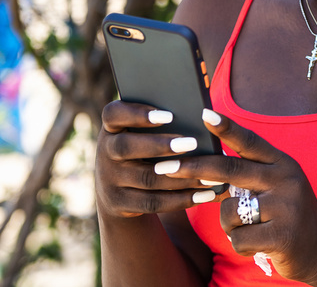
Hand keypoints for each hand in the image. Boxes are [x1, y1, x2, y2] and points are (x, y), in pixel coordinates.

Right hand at [95, 100, 215, 218]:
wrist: (118, 188)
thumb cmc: (143, 146)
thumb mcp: (141, 132)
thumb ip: (162, 121)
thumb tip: (204, 115)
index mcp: (111, 127)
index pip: (113, 114)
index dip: (137, 113)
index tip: (168, 115)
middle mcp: (105, 152)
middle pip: (126, 147)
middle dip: (160, 145)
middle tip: (192, 142)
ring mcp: (109, 180)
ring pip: (146, 178)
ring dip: (180, 177)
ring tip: (209, 174)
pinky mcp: (119, 204)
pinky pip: (152, 202)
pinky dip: (181, 199)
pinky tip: (204, 195)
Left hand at [163, 110, 316, 284]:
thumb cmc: (289, 215)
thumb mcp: (277, 186)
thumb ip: (251, 174)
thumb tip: (206, 165)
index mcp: (282, 163)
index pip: (250, 141)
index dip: (226, 128)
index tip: (203, 113)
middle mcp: (286, 179)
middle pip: (230, 170)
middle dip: (194, 168)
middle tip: (164, 167)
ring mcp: (286, 207)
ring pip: (229, 211)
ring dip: (229, 225)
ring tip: (250, 229)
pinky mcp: (283, 235)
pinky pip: (238, 239)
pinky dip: (240, 245)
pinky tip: (258, 246)